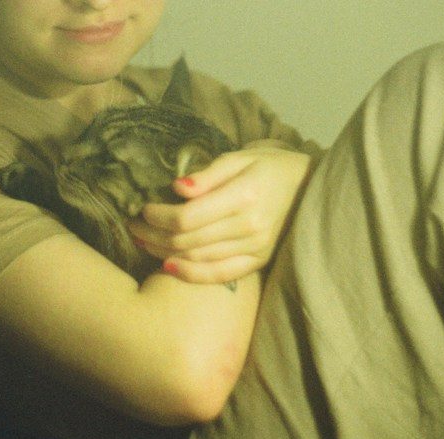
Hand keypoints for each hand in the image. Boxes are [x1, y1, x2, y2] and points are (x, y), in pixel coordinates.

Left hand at [128, 143, 312, 283]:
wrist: (310, 188)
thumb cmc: (269, 167)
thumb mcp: (239, 157)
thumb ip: (208, 174)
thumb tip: (177, 188)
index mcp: (244, 196)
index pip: (187, 217)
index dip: (158, 216)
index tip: (143, 208)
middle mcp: (250, 227)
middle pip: (187, 240)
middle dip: (153, 234)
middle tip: (133, 227)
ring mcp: (256, 249)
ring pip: (197, 259)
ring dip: (163, 252)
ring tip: (143, 242)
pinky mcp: (258, 262)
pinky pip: (219, 275)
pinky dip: (190, 274)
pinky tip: (167, 266)